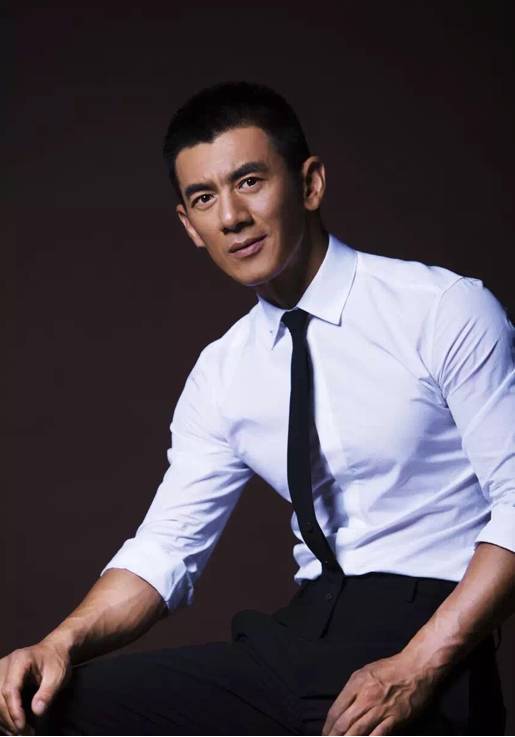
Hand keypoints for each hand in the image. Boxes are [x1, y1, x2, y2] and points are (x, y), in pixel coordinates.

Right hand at [0, 640, 70, 734]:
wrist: (53, 650)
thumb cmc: (56, 661)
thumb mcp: (58, 675)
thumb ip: (47, 692)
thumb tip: (37, 711)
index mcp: (20, 660)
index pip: (10, 689)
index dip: (14, 710)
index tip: (22, 727)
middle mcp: (5, 665)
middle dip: (9, 719)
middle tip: (25, 733)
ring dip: (4, 720)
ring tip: (20, 732)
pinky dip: (2, 716)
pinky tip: (12, 726)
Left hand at [321, 650, 439, 735]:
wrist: (416, 667)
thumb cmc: (390, 669)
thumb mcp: (365, 672)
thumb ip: (353, 690)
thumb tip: (342, 709)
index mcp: (356, 684)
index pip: (336, 710)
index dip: (328, 726)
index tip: (324, 735)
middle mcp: (365, 697)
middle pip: (344, 723)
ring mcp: (380, 708)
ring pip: (358, 731)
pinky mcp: (395, 718)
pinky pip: (379, 735)